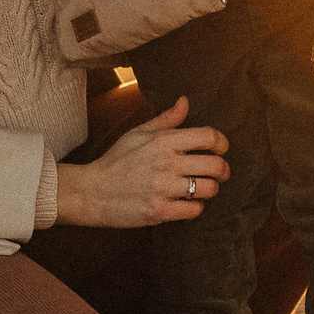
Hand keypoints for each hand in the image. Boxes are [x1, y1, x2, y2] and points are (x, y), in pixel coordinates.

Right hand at [56, 96, 229, 226]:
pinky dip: (195, 207)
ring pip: (208, 189)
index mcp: (163, 141)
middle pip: (215, 165)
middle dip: (223, 170)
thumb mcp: (138, 133)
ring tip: (201, 188)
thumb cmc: (116, 161)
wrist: (91, 192)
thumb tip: (185, 101)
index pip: (209, 136)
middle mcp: (165, 163)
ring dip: (209, 189)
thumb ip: (166, 119)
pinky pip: (194, 210)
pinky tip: (186, 202)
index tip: (220, 149)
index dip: (222, 143)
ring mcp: (162, 189)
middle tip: (219, 173)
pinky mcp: (158, 211)